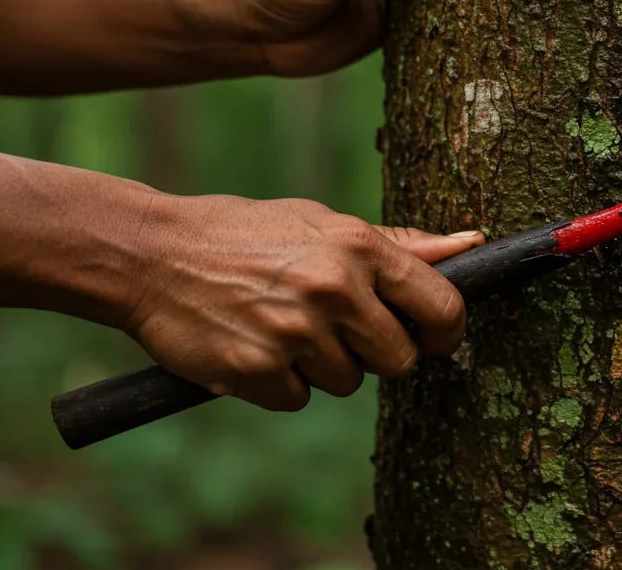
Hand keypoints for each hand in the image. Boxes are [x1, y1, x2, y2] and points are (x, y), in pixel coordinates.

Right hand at [123, 194, 483, 411]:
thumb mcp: (323, 224)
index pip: (442, 307)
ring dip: (323, 367)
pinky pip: (297, 398)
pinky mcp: (257, 372)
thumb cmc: (246, 234)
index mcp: (358, 248)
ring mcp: (295, 334)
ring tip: (283, 326)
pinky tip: (254, 345)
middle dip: (377, 354)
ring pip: (347, 382)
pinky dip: (280, 383)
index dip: (447, 333)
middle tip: (339, 331)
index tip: (436, 340)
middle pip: (400, 361)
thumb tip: (470, 245)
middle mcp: (333, 290)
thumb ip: (396, 245)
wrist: (151, 254)